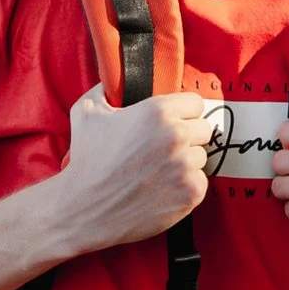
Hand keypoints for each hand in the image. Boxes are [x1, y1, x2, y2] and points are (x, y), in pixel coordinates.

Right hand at [48, 85, 211, 252]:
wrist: (84, 209)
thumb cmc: (86, 161)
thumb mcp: (87, 112)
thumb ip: (106, 89)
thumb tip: (114, 80)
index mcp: (157, 112)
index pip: (196, 102)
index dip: (184, 111)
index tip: (174, 121)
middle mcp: (176, 136)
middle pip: (204, 128)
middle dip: (188, 136)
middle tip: (166, 148)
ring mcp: (185, 166)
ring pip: (202, 157)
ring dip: (186, 162)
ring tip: (160, 171)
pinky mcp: (190, 194)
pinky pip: (201, 182)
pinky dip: (186, 186)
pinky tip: (163, 188)